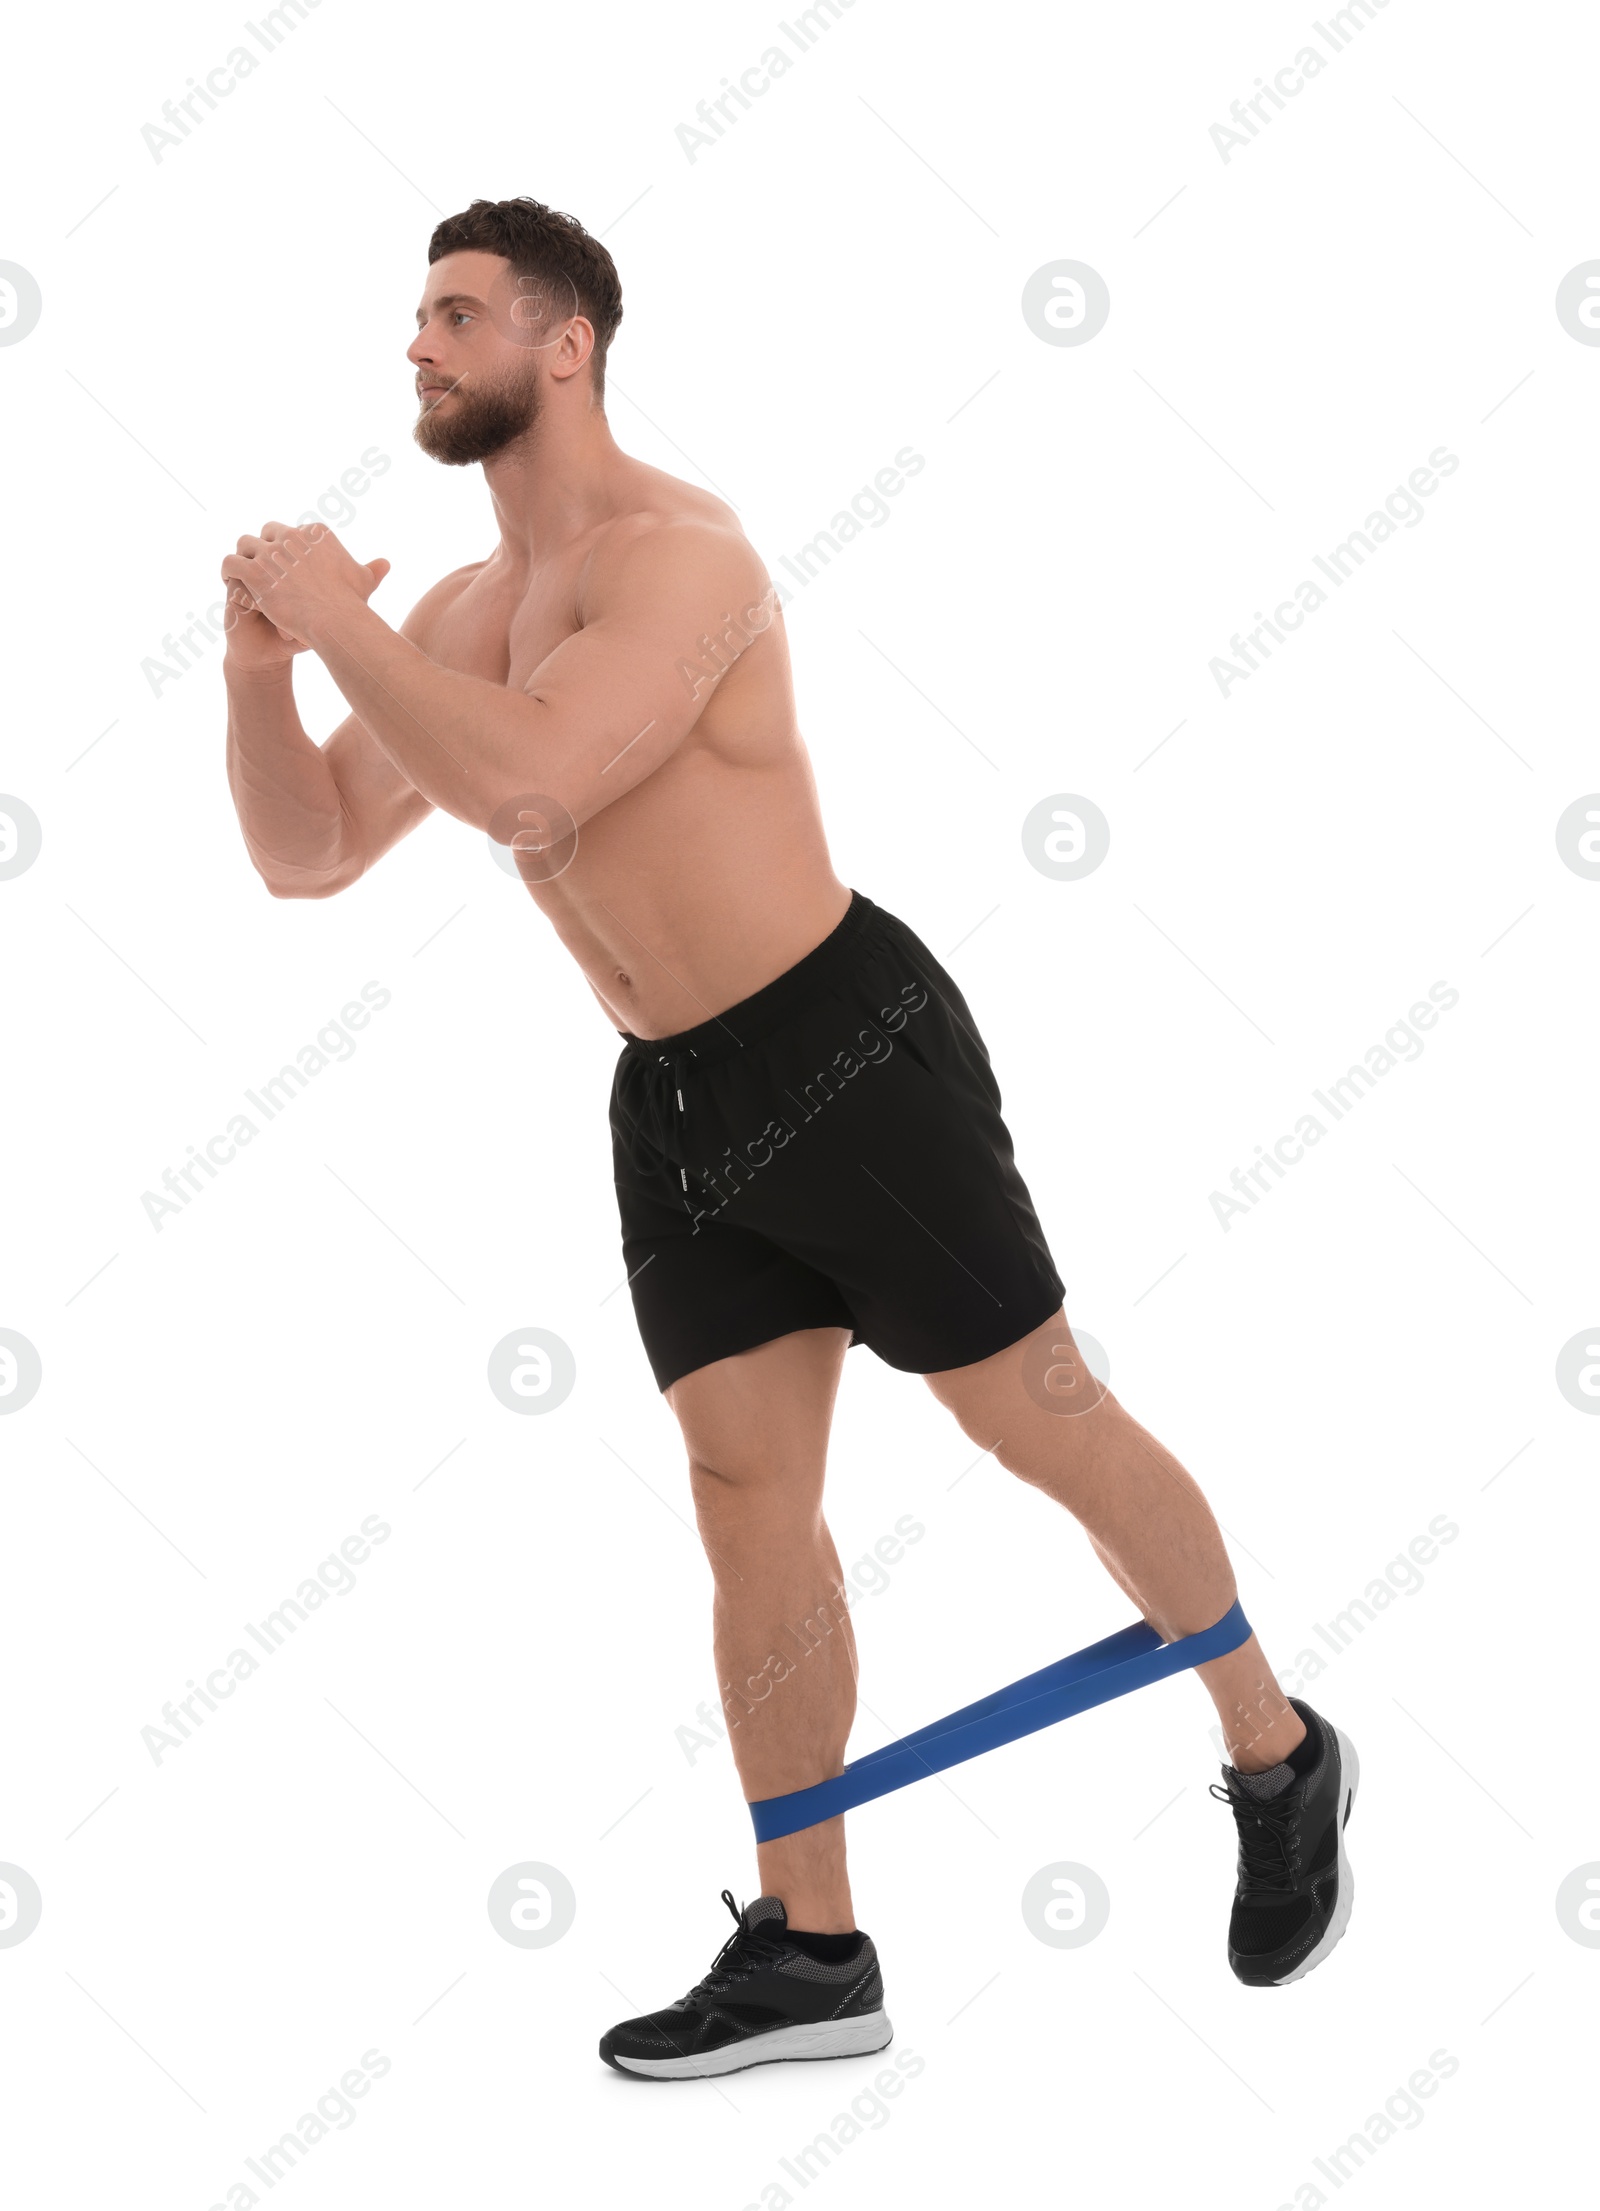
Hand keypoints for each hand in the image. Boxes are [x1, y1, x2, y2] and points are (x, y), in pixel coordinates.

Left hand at [221, 521, 390, 658]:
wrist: (336, 621)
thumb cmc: (351, 605)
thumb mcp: (362, 581)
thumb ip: (370, 570)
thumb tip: (385, 563)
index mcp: (316, 532)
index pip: (293, 531)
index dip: (288, 548)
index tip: (287, 566)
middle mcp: (292, 534)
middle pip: (269, 531)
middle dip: (264, 546)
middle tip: (263, 566)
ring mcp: (272, 551)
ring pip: (245, 543)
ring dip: (244, 555)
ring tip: (241, 572)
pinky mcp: (255, 571)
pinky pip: (231, 562)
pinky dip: (229, 570)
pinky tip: (230, 580)